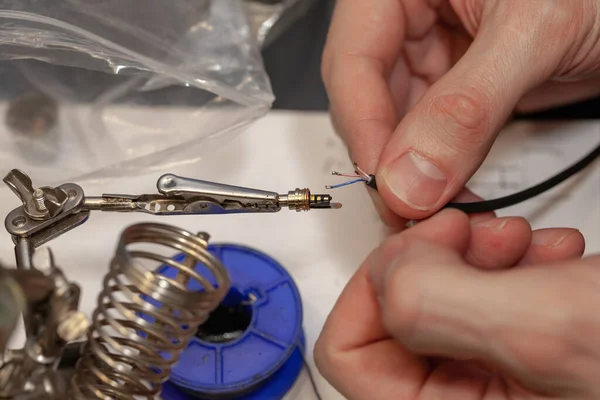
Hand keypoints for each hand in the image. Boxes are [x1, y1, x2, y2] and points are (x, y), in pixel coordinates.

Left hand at [313, 208, 599, 398]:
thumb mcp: (551, 330)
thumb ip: (437, 303)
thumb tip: (387, 270)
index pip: (348, 356)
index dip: (371, 288)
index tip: (420, 247)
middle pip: (392, 321)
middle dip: (430, 262)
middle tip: (477, 234)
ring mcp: (499, 386)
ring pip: (437, 302)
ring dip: (472, 256)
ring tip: (526, 242)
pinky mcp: (529, 357)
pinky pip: (484, 302)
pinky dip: (508, 265)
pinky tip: (549, 252)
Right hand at [322, 0, 599, 224]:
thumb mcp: (535, 33)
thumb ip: (467, 106)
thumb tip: (410, 178)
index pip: (353, 56)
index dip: (362, 123)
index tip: (384, 182)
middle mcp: (411, 12)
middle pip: (366, 94)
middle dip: (387, 155)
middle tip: (407, 207)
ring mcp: (433, 47)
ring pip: (397, 119)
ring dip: (412, 169)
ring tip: (435, 205)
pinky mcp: (458, 79)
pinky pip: (430, 129)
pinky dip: (439, 164)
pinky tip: (453, 188)